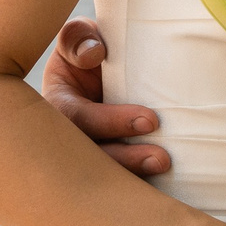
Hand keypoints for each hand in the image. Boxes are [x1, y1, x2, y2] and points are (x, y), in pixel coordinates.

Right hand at [41, 18, 168, 175]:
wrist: (109, 71)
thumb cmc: (91, 52)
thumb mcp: (78, 40)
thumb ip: (77, 38)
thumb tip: (94, 53)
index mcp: (59, 106)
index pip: (79, 119)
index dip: (110, 122)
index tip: (150, 120)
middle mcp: (69, 138)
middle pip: (91, 158)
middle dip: (125, 160)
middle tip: (161, 158)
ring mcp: (89, 157)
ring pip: (106, 176)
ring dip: (136, 174)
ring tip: (165, 165)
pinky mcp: (109, 170)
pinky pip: (122, 184)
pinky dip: (141, 187)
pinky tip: (166, 186)